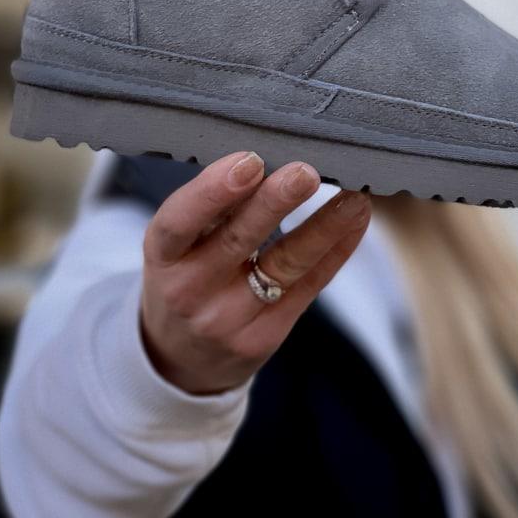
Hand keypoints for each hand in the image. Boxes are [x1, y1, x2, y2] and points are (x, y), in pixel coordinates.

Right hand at [139, 150, 370, 395]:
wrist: (181, 359)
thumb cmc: (183, 279)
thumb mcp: (176, 247)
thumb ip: (212, 210)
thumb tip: (272, 158)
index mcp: (163, 256)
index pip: (179, 223)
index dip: (212, 192)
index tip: (249, 161)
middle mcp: (191, 290)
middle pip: (236, 241)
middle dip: (274, 203)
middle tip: (305, 172)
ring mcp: (229, 318)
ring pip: (283, 267)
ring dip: (322, 228)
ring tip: (352, 198)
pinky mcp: (265, 336)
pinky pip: (308, 288)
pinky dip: (335, 251)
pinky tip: (354, 223)